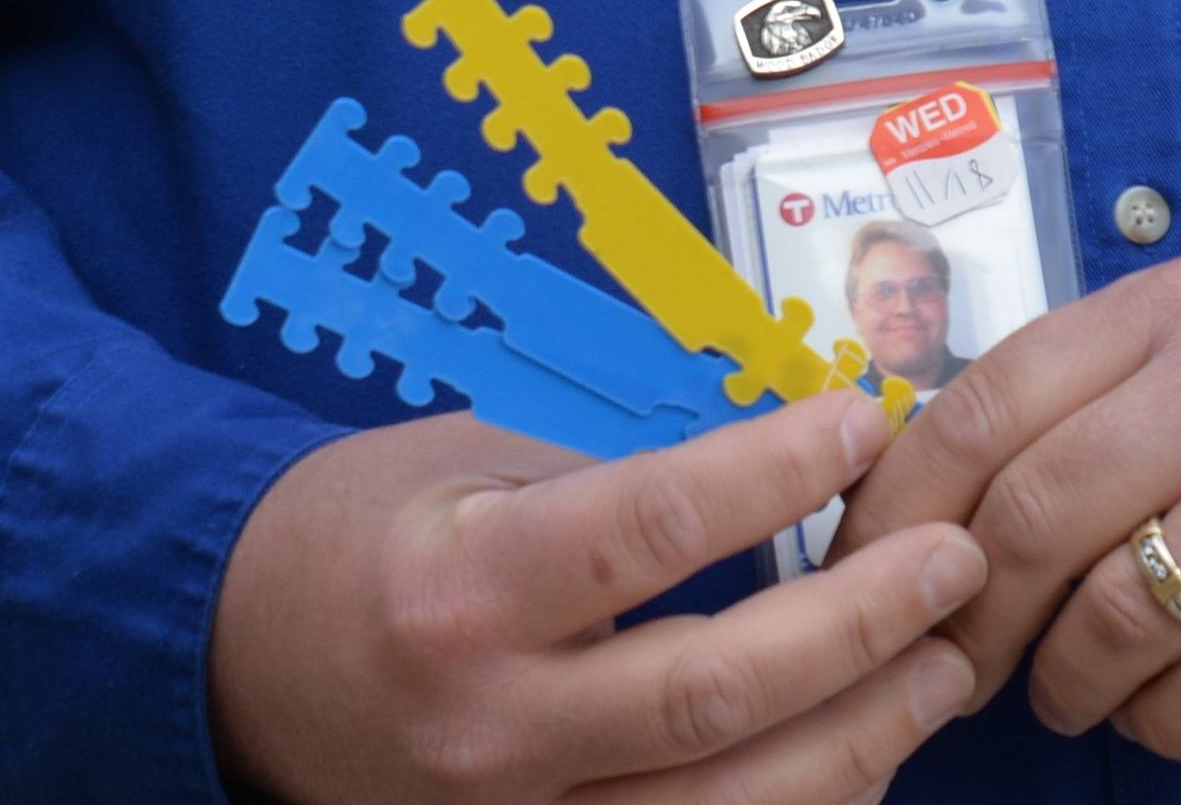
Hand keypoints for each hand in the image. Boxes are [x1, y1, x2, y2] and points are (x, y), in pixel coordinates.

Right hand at [209, 389, 984, 804]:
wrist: (229, 664)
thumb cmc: (354, 537)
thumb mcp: (461, 461)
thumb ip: (607, 480)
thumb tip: (778, 477)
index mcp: (463, 588)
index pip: (648, 530)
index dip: (772, 474)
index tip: (862, 424)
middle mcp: (490, 723)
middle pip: (713, 695)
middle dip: (856, 628)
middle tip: (951, 564)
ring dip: (857, 740)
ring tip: (940, 667)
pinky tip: (859, 757)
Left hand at [832, 257, 1180, 757]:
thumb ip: (1093, 399)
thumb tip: (912, 499)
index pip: (990, 398)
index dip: (904, 503)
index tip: (867, 575)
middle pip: (1041, 512)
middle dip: (974, 616)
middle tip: (963, 667)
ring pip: (1124, 611)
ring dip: (1073, 682)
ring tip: (1079, 695)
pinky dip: (1171, 726)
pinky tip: (1173, 715)